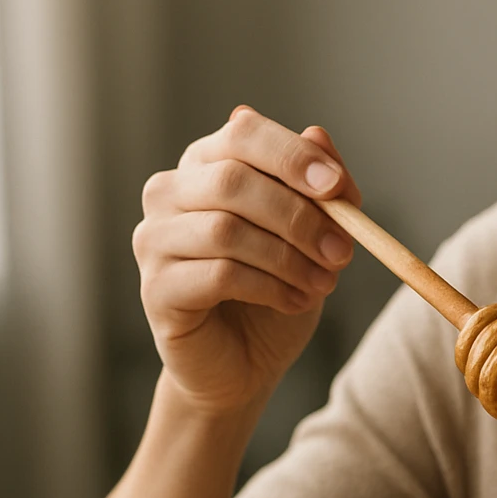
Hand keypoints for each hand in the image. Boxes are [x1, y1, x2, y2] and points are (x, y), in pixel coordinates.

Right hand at [132, 105, 361, 414]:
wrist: (246, 363)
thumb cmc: (277, 290)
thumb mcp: (315, 237)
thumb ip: (322, 190)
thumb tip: (318, 134)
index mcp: (208, 164)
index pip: (243, 133)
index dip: (291, 155)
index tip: (336, 187)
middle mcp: (169, 193)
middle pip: (231, 181)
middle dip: (298, 216)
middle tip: (342, 251)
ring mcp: (154, 238)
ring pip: (226, 231)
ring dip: (288, 258)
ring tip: (324, 285)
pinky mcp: (156, 288)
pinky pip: (218, 275)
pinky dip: (269, 288)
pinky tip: (295, 302)